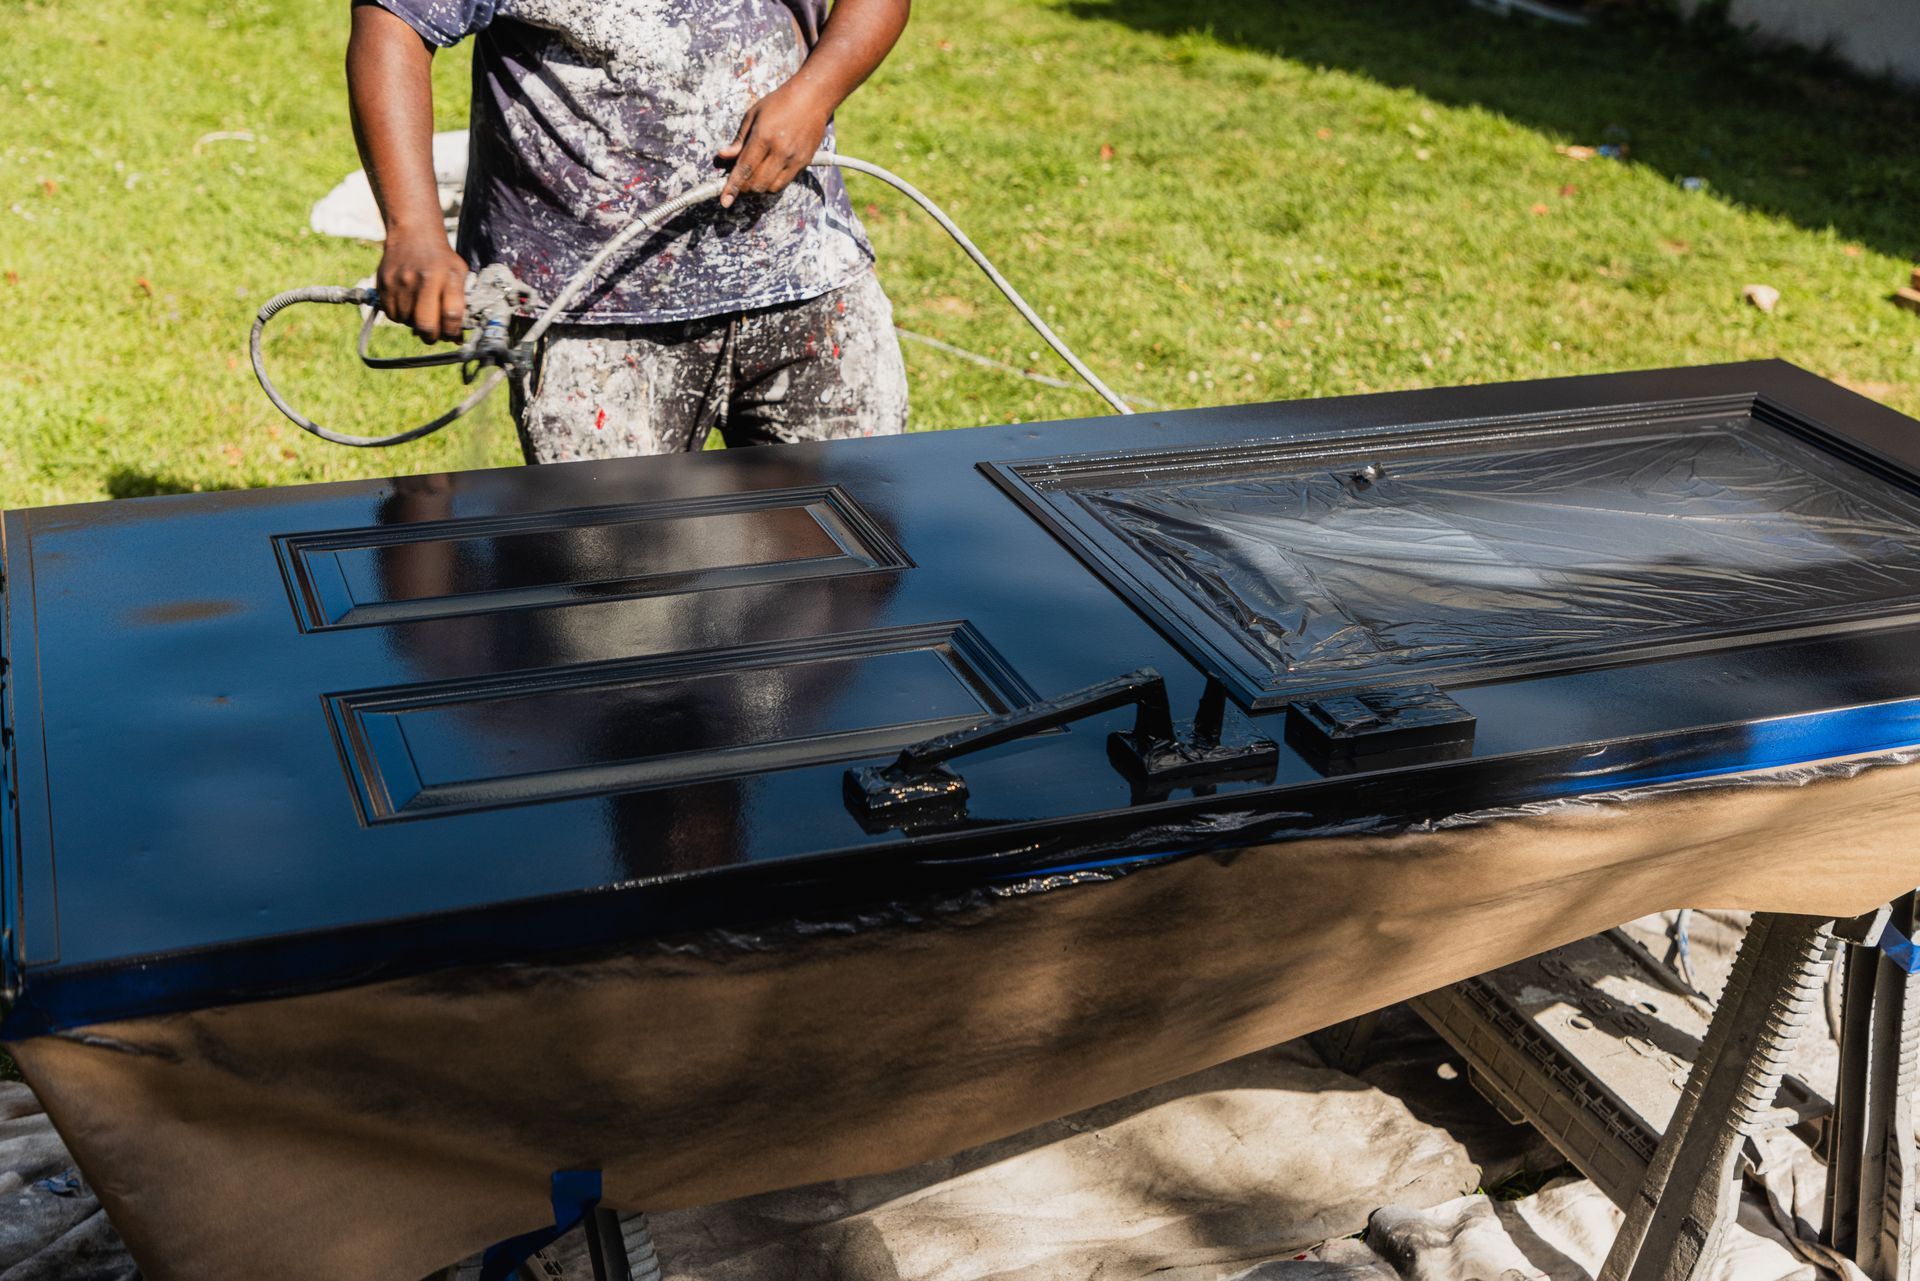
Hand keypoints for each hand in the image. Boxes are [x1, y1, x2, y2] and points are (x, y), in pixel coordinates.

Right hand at [375, 231, 467, 343]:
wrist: (413, 233)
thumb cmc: (441, 259)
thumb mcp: (459, 274)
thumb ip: (461, 305)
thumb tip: (457, 340)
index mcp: (448, 277)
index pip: (452, 315)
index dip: (453, 332)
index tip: (452, 334)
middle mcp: (424, 279)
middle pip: (426, 325)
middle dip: (431, 336)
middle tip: (433, 334)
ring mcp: (401, 282)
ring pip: (407, 322)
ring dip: (414, 324)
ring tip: (420, 310)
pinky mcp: (384, 283)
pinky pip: (392, 315)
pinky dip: (401, 316)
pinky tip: (407, 304)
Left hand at [716, 80, 832, 208]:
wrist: (812, 98)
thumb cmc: (779, 102)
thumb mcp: (753, 115)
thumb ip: (739, 139)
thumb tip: (723, 156)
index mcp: (763, 136)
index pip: (744, 169)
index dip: (732, 187)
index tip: (725, 201)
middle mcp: (780, 150)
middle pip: (757, 183)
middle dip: (744, 189)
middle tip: (737, 185)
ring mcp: (794, 158)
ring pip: (772, 188)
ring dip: (759, 189)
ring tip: (752, 180)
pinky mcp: (804, 162)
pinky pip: (785, 182)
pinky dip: (773, 184)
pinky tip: (767, 174)